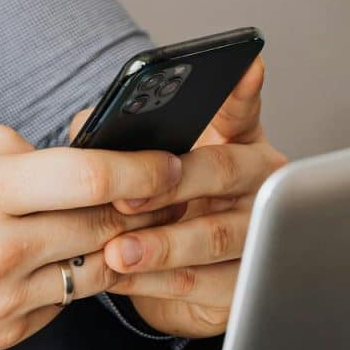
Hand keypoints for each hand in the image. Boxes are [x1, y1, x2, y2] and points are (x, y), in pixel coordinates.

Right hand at [0, 126, 184, 349]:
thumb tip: (54, 150)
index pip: (90, 176)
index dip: (142, 167)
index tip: (162, 161)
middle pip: (104, 223)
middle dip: (132, 204)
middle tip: (136, 189)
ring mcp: (4, 299)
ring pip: (94, 267)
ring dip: (103, 242)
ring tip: (86, 222)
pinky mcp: (4, 333)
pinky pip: (63, 301)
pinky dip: (66, 277)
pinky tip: (41, 259)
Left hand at [71, 57, 287, 337]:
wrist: (172, 277)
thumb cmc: (158, 206)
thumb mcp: (138, 166)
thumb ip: (116, 137)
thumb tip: (88, 126)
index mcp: (234, 141)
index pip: (241, 108)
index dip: (243, 90)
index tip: (246, 65)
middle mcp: (257, 181)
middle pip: (222, 171)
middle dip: (171, 184)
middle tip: (126, 196)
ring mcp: (260, 232)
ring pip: (217, 234)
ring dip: (162, 244)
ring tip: (116, 250)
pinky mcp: (249, 283)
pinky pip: (206, 283)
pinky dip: (159, 281)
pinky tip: (122, 276)